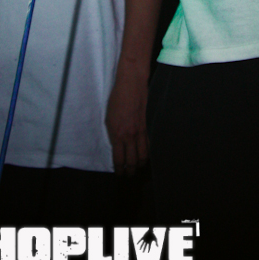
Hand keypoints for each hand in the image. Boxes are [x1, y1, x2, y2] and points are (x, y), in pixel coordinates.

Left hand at [105, 61, 148, 175]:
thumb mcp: (108, 119)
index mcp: (117, 135)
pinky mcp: (148, 125)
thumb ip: (113, 135)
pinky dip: (149, 152)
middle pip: (133, 161)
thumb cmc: (116, 99)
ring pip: (144, 155)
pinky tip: (146, 155)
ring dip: (141, 164)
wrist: (131, 84)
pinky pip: (150, 144)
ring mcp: (141, 131)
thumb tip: (117, 146)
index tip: (119, 174)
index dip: (119, 170)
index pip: (119, 160)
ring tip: (138, 168)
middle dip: (131, 171)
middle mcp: (130, 136)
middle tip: (129, 175)